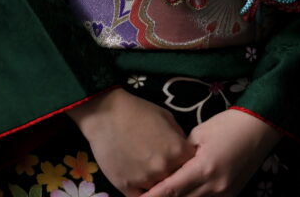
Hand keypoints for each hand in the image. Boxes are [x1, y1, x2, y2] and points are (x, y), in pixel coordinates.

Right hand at [67, 88, 194, 196]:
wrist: (106, 114)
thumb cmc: (138, 110)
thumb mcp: (166, 117)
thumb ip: (179, 138)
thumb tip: (184, 152)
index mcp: (177, 151)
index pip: (192, 167)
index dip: (187, 165)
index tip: (182, 162)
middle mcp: (164, 169)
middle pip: (176, 182)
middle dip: (173, 175)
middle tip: (165, 168)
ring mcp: (145, 180)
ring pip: (159, 192)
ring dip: (157, 184)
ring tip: (150, 171)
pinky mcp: (127, 188)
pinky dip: (143, 192)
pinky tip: (140, 180)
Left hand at [142, 108, 280, 196]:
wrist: (259, 128)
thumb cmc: (227, 124)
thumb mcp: (200, 133)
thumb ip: (182, 153)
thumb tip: (169, 166)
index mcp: (203, 168)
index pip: (171, 190)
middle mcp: (214, 187)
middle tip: (144, 195)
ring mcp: (225, 195)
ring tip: (162, 194)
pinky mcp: (232, 196)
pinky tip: (185, 194)